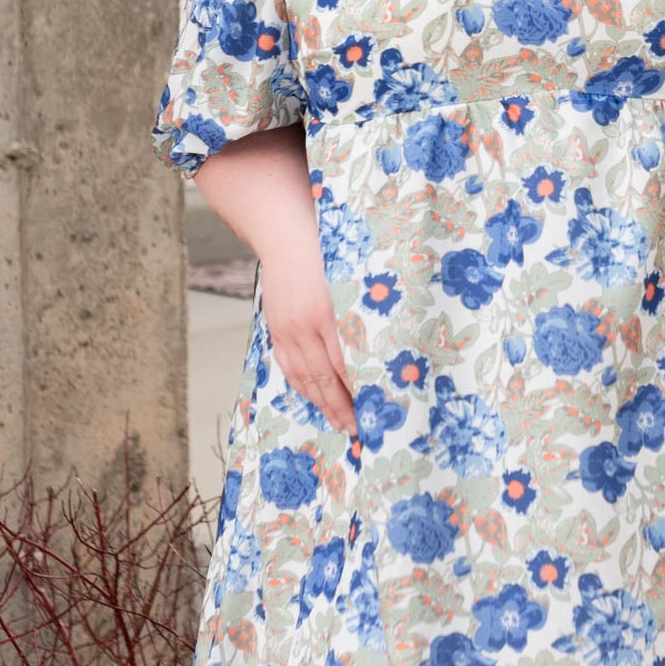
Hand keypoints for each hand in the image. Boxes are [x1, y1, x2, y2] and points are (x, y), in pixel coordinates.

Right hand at [258, 237, 357, 435]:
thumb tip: (388, 344)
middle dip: (344, 408)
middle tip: (361, 430)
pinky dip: (303, 387)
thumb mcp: (354, 276)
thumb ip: (365, 310)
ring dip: (324, 404)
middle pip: (326, 378)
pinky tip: (316, 399)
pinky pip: (289, 367)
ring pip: (306, 378)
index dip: (360, 390)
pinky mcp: (276, 330)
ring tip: (342, 424)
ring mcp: (286, 330)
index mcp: (328, 311)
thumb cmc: (327, 250)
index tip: (376, 409)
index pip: (347, 363)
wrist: (284, 235)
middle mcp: (304, 325)